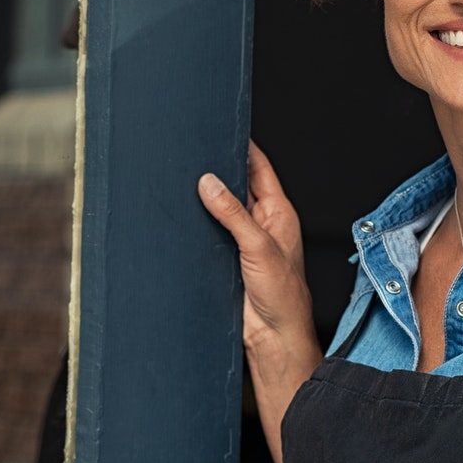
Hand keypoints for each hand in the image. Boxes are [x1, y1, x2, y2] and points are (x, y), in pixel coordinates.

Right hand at [199, 143, 320, 462]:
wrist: (273, 338)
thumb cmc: (282, 297)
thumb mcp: (257, 247)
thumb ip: (233, 213)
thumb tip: (209, 182)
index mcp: (278, 212)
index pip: (258, 167)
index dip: (242, 145)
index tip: (222, 124)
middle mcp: (262, 222)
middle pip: (237, 184)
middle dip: (218, 168)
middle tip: (193, 149)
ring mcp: (244, 240)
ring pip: (221, 208)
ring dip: (206, 197)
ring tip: (180, 177)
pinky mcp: (227, 258)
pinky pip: (211, 231)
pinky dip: (198, 221)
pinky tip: (181, 214)